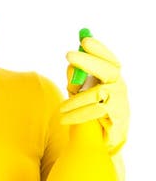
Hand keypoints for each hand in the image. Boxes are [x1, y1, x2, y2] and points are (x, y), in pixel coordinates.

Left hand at [59, 35, 128, 154]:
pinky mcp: (117, 117)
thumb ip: (77, 79)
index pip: (108, 59)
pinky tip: (64, 119)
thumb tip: (70, 65)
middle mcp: (119, 86)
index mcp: (111, 77)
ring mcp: (120, 101)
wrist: (101, 142)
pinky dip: (77, 115)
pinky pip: (95, 112)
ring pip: (97, 94)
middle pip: (108, 70)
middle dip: (88, 61)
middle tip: (68, 55)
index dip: (98, 48)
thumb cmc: (90, 112)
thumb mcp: (81, 93)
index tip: (84, 39)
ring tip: (61, 109)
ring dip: (76, 100)